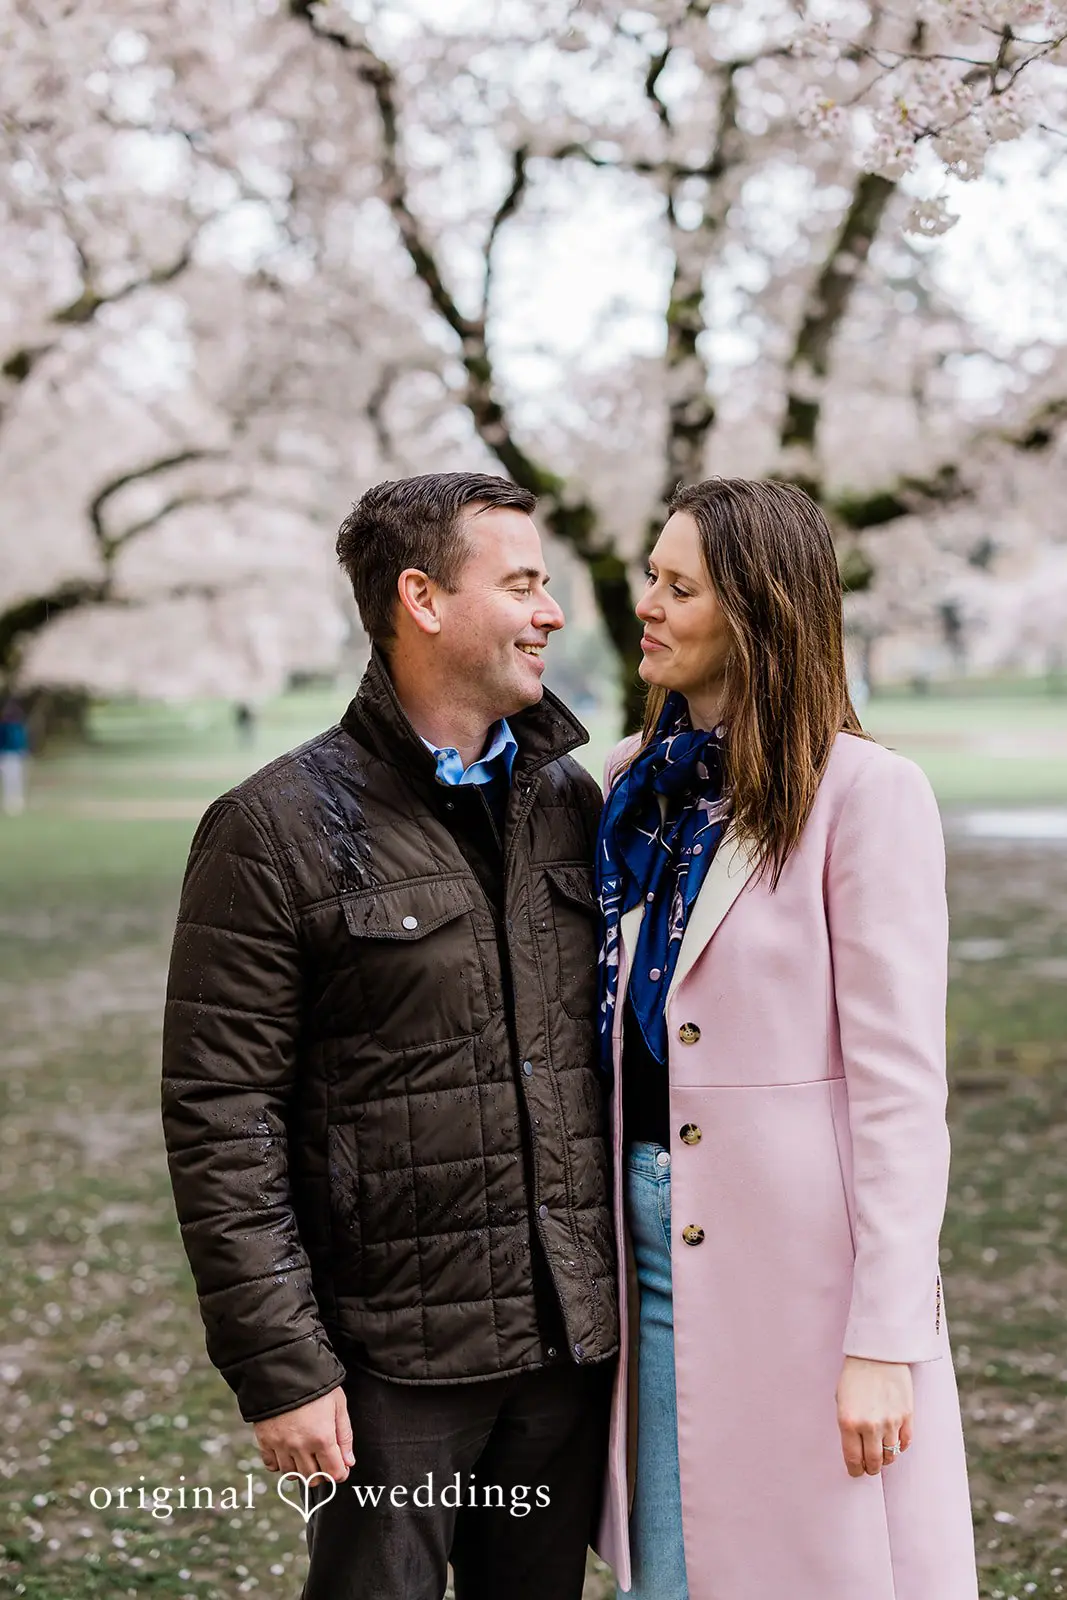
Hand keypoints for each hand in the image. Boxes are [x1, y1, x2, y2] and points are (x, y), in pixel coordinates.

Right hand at [253, 1388, 353, 1481]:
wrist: (283, 1369)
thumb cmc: (315, 1384)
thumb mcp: (338, 1404)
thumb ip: (345, 1435)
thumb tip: (348, 1462)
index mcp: (322, 1437)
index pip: (333, 1473)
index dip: (340, 1473)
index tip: (341, 1468)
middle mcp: (300, 1446)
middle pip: (312, 1478)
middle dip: (322, 1474)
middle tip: (324, 1461)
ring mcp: (280, 1445)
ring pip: (292, 1474)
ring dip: (301, 1470)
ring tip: (306, 1456)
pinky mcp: (264, 1440)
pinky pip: (272, 1465)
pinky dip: (280, 1464)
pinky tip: (287, 1453)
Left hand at [836, 1356, 912, 1477]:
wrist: (878, 1353)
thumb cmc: (855, 1375)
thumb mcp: (841, 1400)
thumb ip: (848, 1425)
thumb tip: (855, 1448)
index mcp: (848, 1422)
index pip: (853, 1459)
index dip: (855, 1470)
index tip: (855, 1472)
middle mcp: (869, 1426)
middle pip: (873, 1462)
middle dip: (871, 1469)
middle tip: (869, 1468)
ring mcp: (890, 1422)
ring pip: (890, 1455)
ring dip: (885, 1460)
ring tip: (881, 1457)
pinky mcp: (907, 1416)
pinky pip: (905, 1443)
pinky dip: (899, 1447)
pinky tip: (894, 1443)